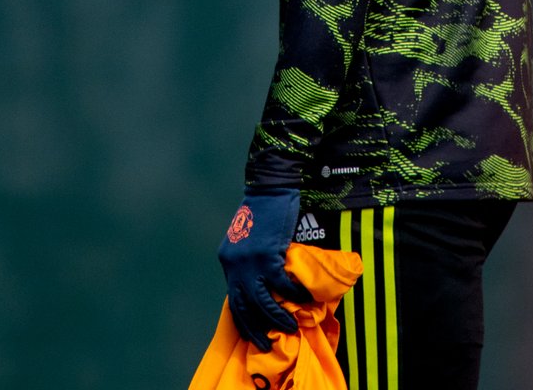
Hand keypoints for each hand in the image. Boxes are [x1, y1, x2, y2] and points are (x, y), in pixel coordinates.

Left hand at [217, 187, 309, 350]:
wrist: (269, 187)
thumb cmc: (262, 211)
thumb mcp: (248, 238)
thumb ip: (251, 261)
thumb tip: (264, 285)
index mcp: (227, 259)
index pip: (233, 297)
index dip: (244, 317)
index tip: (254, 332)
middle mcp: (234, 263)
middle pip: (242, 306)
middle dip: (255, 329)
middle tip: (267, 345)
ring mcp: (249, 261)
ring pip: (262, 302)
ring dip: (277, 319)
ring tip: (290, 327)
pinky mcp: (267, 256)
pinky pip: (282, 285)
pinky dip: (294, 295)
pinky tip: (305, 299)